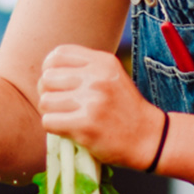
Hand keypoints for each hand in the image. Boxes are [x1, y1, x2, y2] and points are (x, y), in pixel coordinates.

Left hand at [37, 44, 165, 170]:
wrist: (149, 138)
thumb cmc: (123, 108)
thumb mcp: (111, 76)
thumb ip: (84, 68)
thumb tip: (46, 71)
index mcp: (103, 62)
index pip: (57, 55)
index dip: (49, 69)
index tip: (56, 83)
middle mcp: (97, 78)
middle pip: (47, 78)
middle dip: (47, 93)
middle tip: (60, 104)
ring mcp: (91, 101)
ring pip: (45, 101)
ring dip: (51, 112)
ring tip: (66, 117)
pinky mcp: (85, 125)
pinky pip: (49, 122)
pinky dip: (53, 127)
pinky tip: (68, 129)